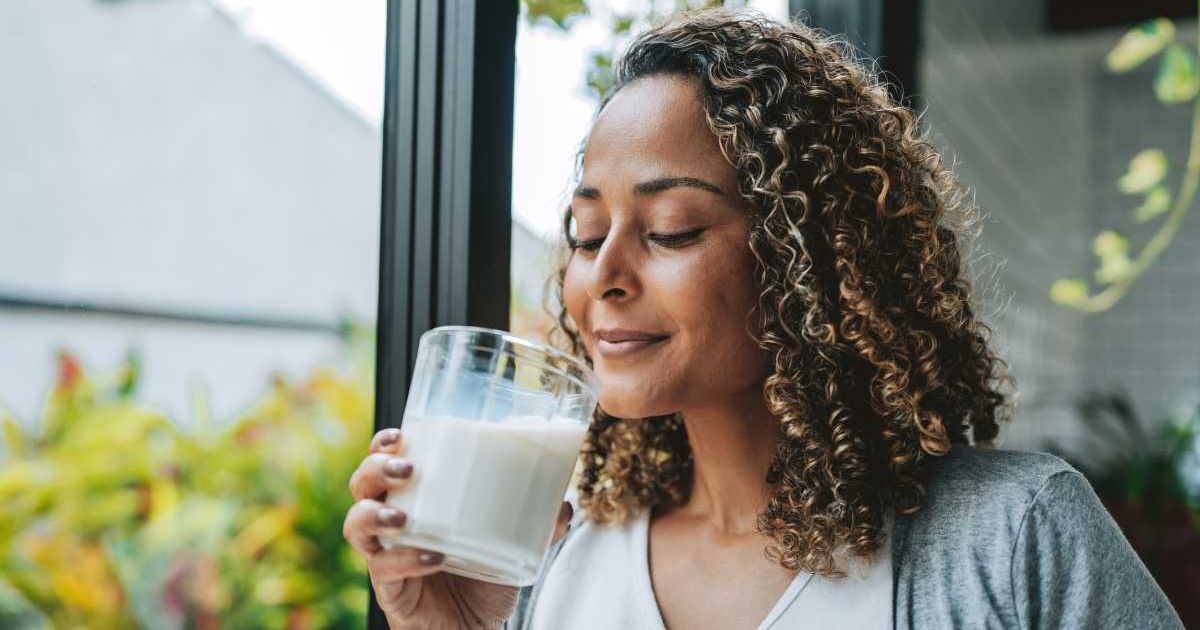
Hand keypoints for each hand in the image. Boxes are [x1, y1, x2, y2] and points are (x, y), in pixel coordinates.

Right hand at [344, 427, 574, 629]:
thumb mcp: (512, 545)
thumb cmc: (481, 579)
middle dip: (375, 468)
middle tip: (406, 468)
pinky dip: (404, 559)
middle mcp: (393, 522)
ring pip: (356, 524)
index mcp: (416, 499)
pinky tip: (430, 555)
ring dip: (374, 513)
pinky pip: (381, 568)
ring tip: (402, 516)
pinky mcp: (388, 587)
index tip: (402, 434)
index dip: (384, 444)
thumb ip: (537, 524)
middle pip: (361, 483)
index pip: (386, 461)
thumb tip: (563, 504)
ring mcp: (385, 554)